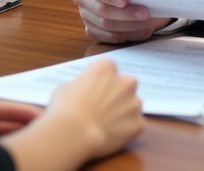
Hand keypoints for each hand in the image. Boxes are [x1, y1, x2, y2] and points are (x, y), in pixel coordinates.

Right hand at [0, 59, 142, 168]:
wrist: (74, 133)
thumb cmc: (65, 108)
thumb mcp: (66, 88)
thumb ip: (81, 86)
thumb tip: (84, 92)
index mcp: (106, 68)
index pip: (108, 69)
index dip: (100, 81)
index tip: (94, 90)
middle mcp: (125, 82)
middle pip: (125, 84)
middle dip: (117, 93)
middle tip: (102, 107)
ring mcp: (134, 103)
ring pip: (132, 105)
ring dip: (123, 111)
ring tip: (106, 124)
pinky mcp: (138, 123)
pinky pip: (134, 125)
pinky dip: (126, 130)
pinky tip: (111, 135)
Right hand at [73, 0, 170, 42]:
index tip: (125, 0)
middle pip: (101, 9)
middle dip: (125, 13)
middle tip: (144, 13)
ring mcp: (86, 15)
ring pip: (107, 25)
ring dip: (130, 25)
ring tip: (147, 22)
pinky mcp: (93, 30)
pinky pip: (110, 37)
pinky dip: (128, 34)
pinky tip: (142, 30)